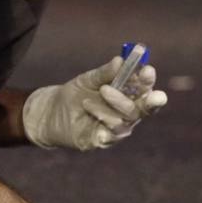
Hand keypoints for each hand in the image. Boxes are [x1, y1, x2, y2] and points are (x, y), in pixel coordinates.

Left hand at [21, 56, 167, 150]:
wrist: (53, 112)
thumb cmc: (76, 93)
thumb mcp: (89, 79)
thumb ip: (105, 73)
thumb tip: (120, 61)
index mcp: (129, 96)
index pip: (145, 90)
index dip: (148, 82)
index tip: (147, 70)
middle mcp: (127, 114)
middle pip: (142, 109)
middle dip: (142, 98)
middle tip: (137, 83)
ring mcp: (116, 130)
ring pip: (124, 121)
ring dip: (112, 105)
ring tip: (93, 97)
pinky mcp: (102, 141)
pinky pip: (108, 135)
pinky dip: (102, 122)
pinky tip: (90, 112)